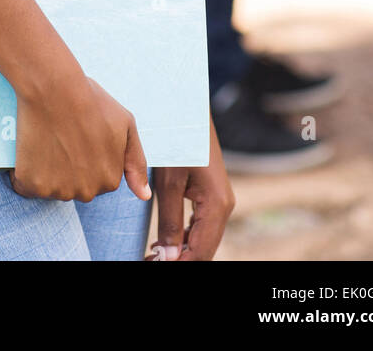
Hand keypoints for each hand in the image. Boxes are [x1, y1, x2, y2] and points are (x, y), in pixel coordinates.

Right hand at [10, 73, 151, 203]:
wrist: (55, 87)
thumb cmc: (91, 101)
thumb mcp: (125, 125)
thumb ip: (136, 162)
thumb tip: (144, 196)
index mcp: (109, 180)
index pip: (96, 179)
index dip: (86, 157)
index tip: (79, 136)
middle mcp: (87, 192)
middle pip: (74, 187)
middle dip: (68, 168)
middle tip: (61, 137)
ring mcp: (59, 190)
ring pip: (51, 188)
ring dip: (46, 172)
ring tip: (46, 141)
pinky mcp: (33, 184)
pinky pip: (26, 186)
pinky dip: (25, 173)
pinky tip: (30, 150)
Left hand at [146, 116, 234, 260]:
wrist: (187, 108)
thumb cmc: (177, 139)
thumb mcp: (169, 181)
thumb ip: (169, 220)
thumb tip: (168, 257)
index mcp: (217, 205)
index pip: (201, 252)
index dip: (178, 264)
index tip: (153, 265)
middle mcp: (224, 206)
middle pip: (204, 250)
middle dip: (179, 260)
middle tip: (149, 261)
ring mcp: (220, 200)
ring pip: (203, 240)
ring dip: (181, 252)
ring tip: (153, 257)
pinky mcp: (211, 195)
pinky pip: (200, 226)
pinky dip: (184, 238)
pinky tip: (164, 243)